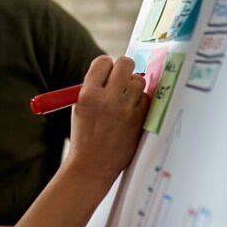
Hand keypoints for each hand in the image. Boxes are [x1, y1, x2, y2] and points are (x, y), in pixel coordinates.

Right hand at [65, 56, 148, 185]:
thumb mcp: (80, 108)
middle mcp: (107, 99)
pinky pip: (146, 99)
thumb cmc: (85, 136)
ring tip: (125, 100)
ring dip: (133, 87)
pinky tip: (131, 113)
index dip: (106, 66)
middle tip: (122, 79)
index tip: (107, 73)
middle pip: (125, 64)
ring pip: (139, 81)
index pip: (103, 61)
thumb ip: (94, 87)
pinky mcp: (139, 120)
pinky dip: (140, 102)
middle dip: (124, 69)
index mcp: (88, 94)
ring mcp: (125, 110)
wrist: (92, 165)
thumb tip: (113, 70)